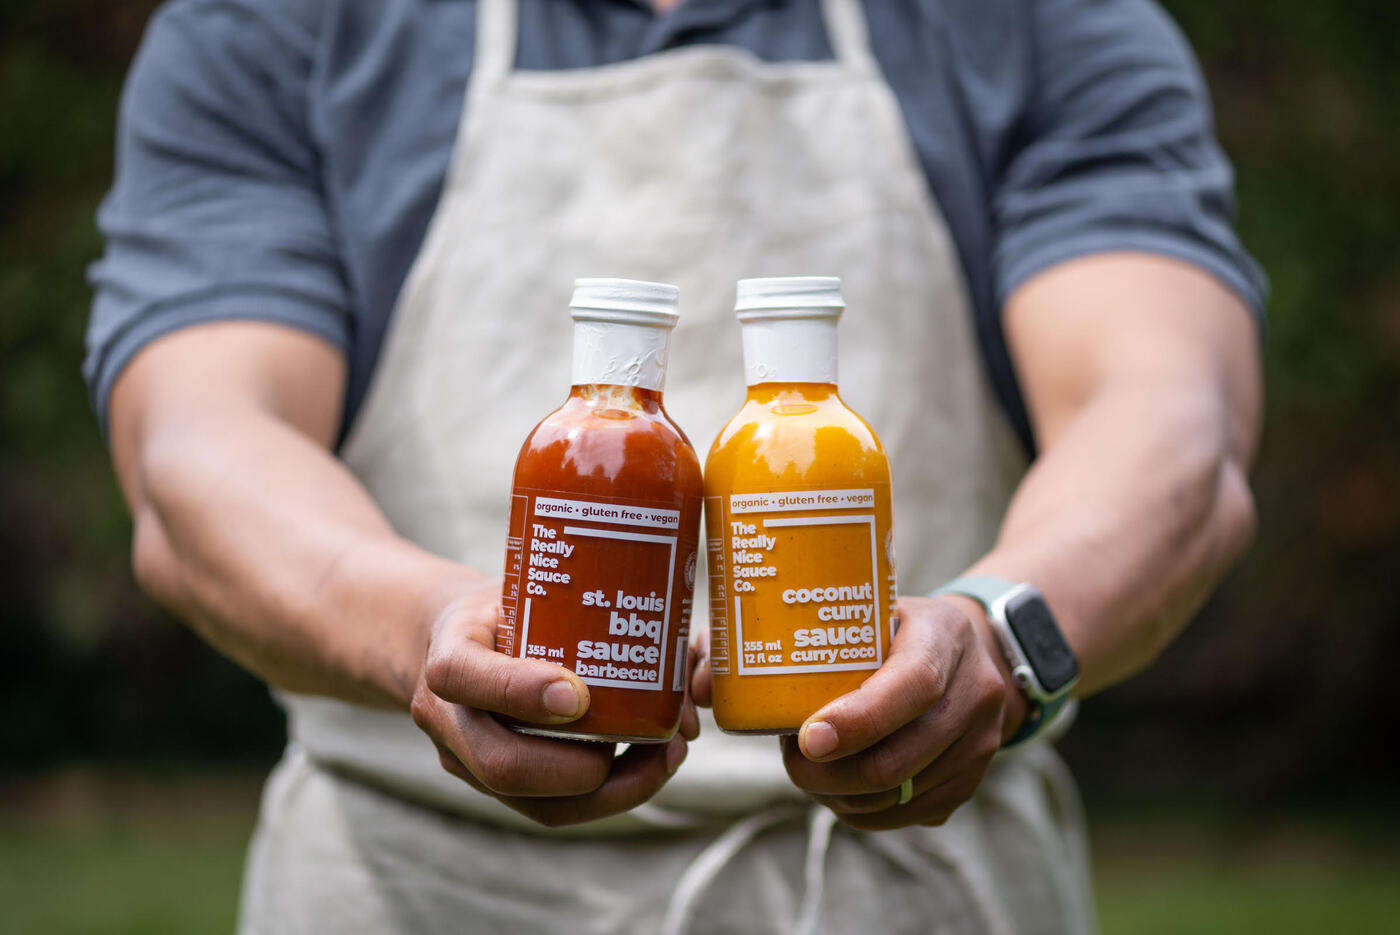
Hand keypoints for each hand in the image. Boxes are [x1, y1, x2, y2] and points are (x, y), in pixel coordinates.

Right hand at [410, 580, 696, 826]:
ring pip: (536, 803)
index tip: (579, 694)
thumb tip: (682, 646)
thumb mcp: (525, 587)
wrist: (456, 642)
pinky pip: (555, 809)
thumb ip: (581, 605)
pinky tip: (652, 767)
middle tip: (644, 739)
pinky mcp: (502, 786)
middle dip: (581, 766)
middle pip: (501, 765)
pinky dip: (611, 796)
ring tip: (666, 757)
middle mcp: (449, 719)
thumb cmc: (508, 608)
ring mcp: (471, 762)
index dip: (522, 691)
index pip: (463, 676)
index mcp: (448, 654)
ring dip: (612, 791)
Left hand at [780, 595, 1025, 830]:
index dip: (858, 721)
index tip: (806, 739)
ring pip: (898, 796)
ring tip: (812, 771)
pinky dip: (865, 811)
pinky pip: (908, 814)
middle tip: (793, 759)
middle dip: (831, 774)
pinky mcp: (972, 781)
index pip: (912, 686)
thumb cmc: (901, 629)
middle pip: (898, 759)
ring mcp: (980, 743)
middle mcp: (975, 693)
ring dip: (842, 795)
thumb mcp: (872, 610)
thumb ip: (820, 637)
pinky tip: (842, 788)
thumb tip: (722, 681)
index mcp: (945, 637)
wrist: (973, 653)